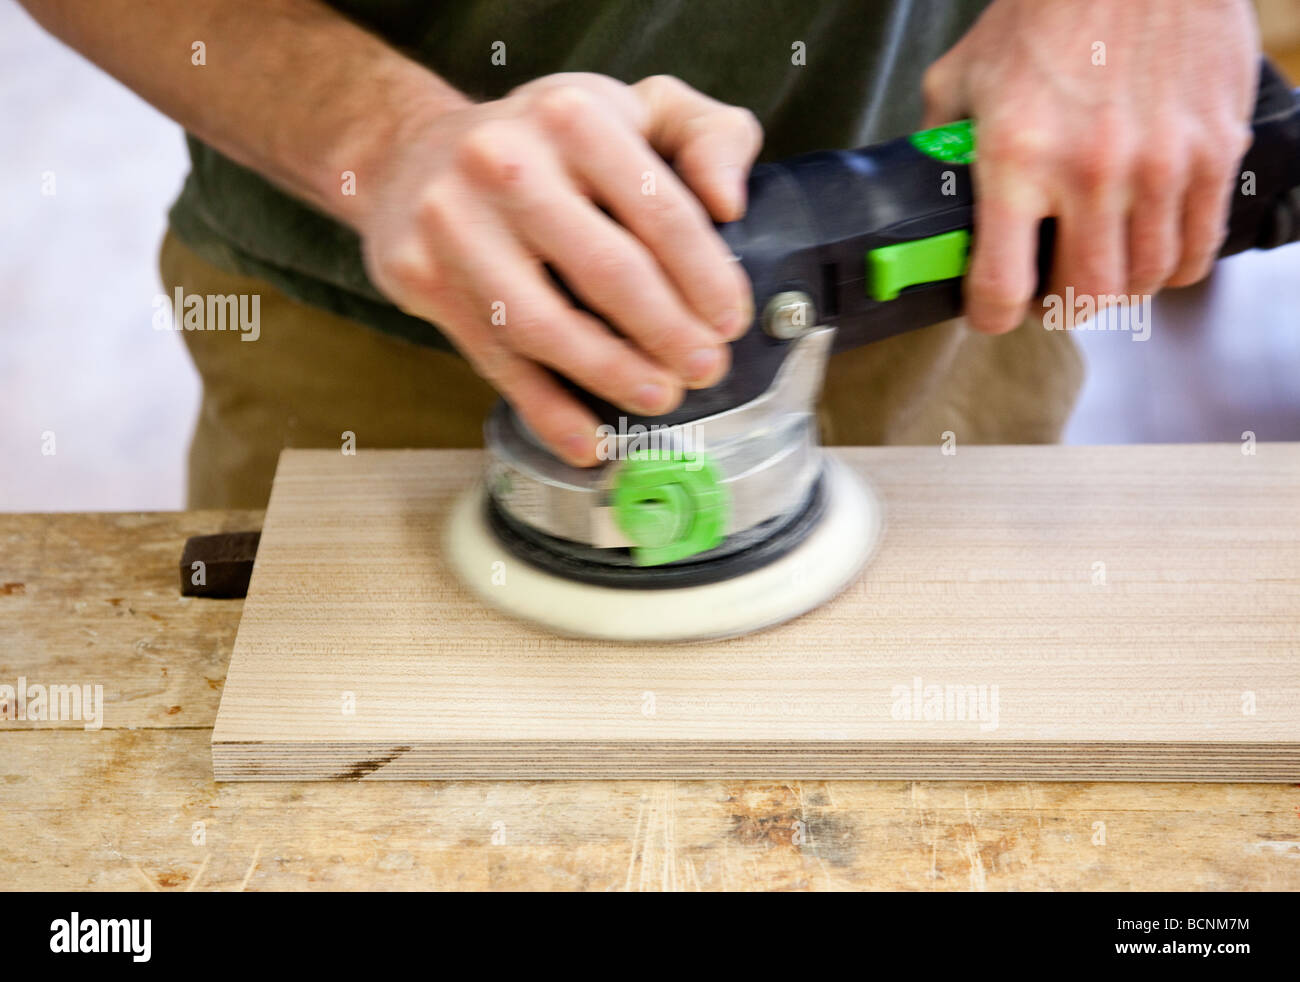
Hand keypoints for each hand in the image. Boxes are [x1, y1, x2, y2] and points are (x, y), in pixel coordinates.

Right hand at [358, 72, 761, 465]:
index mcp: (573, 117)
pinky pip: (495, 360)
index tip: (730, 323)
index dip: (706, 277)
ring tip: (659, 398)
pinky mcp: (420, 277)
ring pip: (545, 325)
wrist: (412, 153)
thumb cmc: (547, 143)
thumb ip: (708, 136)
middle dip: (668, 333)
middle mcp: (505, 163)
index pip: (658, 210)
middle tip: (705, 369)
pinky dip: (546, 412)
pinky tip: (589, 442)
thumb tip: (730, 203)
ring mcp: (453, 223)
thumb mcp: (636, 107)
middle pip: (606, 270)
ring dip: (612, 375)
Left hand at [921, 0, 1258, 333]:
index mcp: (1017, 156)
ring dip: (1114, 286)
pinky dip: (1169, 264)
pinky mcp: (1216, 152)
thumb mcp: (964, 72)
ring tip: (1096, 263)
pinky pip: (1196, 250)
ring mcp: (1160, 165)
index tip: (991, 311)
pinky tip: (1146, 245)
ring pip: (1143, 282)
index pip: (1001, 287)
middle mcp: (1091, 170)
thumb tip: (929, 188)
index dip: (990, 316)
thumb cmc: (1052, 6)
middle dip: (1057, 306)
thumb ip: (942, 139)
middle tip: (1048, 289)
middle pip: (1083, 297)